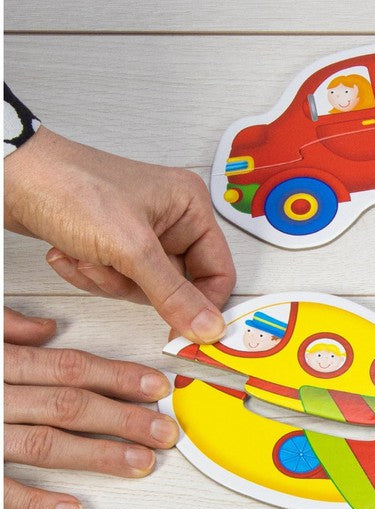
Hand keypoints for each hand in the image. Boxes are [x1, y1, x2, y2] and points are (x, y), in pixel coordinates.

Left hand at [4, 127, 234, 342]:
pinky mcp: (113, 244)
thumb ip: (173, 294)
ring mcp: (141, 234)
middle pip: (178, 286)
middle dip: (136, 285)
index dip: (203, 306)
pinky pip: (117, 282)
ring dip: (108, 280)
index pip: (219, 273)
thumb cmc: (67, 187)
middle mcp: (171, 220)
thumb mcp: (130, 248)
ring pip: (144, 289)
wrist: (7, 176)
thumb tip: (208, 327)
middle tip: (113, 270)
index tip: (186, 332)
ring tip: (85, 254)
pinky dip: (91, 275)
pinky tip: (71, 252)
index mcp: (190, 208)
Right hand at [4, 306, 178, 508]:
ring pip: (45, 443)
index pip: (66, 365)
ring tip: (141, 462)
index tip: (156, 386)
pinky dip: (35, 503)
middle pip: (67, 404)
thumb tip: (47, 327)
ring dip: (98, 455)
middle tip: (165, 431)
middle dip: (123, 417)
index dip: (116, 376)